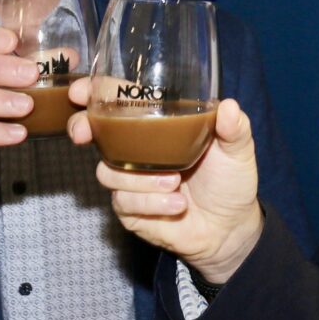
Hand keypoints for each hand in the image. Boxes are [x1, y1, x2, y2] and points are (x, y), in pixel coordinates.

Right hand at [69, 80, 263, 282]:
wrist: (230, 228)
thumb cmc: (230, 182)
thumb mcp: (238, 150)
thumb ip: (235, 127)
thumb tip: (229, 106)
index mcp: (158, 126)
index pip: (120, 101)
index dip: (94, 92)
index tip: (80, 91)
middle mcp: (137, 150)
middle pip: (93, 131)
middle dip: (82, 128)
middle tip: (86, 134)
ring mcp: (130, 180)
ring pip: (108, 171)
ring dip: (141, 178)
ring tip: (175, 182)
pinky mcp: (130, 210)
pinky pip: (124, 201)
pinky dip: (151, 202)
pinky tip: (176, 205)